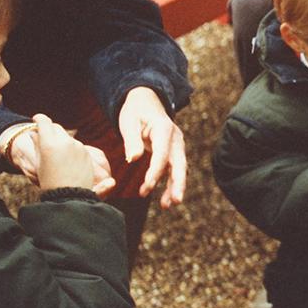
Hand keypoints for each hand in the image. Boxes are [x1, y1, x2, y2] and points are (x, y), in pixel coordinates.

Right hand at [0, 121, 115, 195]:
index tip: (36, 119)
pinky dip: (69, 148)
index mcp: (49, 144)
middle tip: (43, 134)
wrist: (69, 197)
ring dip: (60, 140)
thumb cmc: (49, 182)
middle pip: (56, 127)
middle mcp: (65, 142)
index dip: (39, 119)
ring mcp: (78, 146)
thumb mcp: (38, 164)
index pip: (44, 122)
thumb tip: (34, 133)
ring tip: (54, 153)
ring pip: (67, 137)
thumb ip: (37, 145)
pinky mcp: (86, 152)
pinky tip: (65, 160)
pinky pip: (76, 146)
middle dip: (50, 129)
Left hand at [118, 87, 186, 207]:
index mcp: (164, 128)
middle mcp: (174, 138)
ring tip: (168, 206)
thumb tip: (133, 160)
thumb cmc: (134, 111)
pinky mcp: (172, 152)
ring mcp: (175, 145)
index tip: (146, 188)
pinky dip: (169, 184)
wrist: (145, 101)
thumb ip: (132, 141)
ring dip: (174, 188)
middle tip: (175, 201)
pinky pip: (172, 170)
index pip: (162, 154)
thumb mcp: (128, 122)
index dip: (155, 172)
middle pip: (179, 164)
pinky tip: (164, 200)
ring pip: (178, 169)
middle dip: (178, 184)